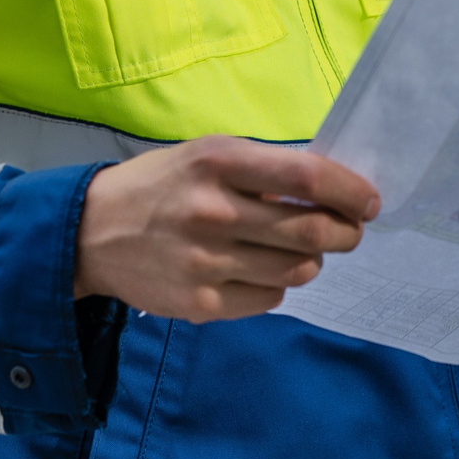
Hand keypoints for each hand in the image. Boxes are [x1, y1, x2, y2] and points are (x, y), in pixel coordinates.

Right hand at [74, 137, 377, 322]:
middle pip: (311, 232)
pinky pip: (269, 299)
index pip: (307, 177)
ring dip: (313, 261)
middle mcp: (214, 211)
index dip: (349, 191)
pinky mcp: (200, 303)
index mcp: (219, 162)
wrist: (90, 232)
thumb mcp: (207, 154)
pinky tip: (264, 270)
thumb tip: (331, 188)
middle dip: (345, 232)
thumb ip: (263, 169)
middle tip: (350, 230)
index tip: (368, 201)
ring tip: (303, 250)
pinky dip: (279, 285)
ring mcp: (206, 262)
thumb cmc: (161, 184)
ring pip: (296, 271)